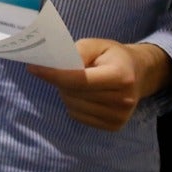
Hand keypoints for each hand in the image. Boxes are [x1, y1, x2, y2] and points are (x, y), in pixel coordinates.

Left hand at [26, 39, 171, 130]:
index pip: (79, 79)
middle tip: (67, 70)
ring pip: (73, 106)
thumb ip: (77, 51)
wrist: (138, 73)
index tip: (33, 68)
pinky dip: (74, 105)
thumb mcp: (97, 44)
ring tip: (80, 82)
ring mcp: (119, 116)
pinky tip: (86, 95)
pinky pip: (78, 117)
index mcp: (121, 76)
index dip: (53, 74)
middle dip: (61, 81)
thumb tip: (55, 65)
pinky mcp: (114, 126)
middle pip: (74, 93)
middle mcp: (123, 99)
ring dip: (67, 93)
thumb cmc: (113, 56)